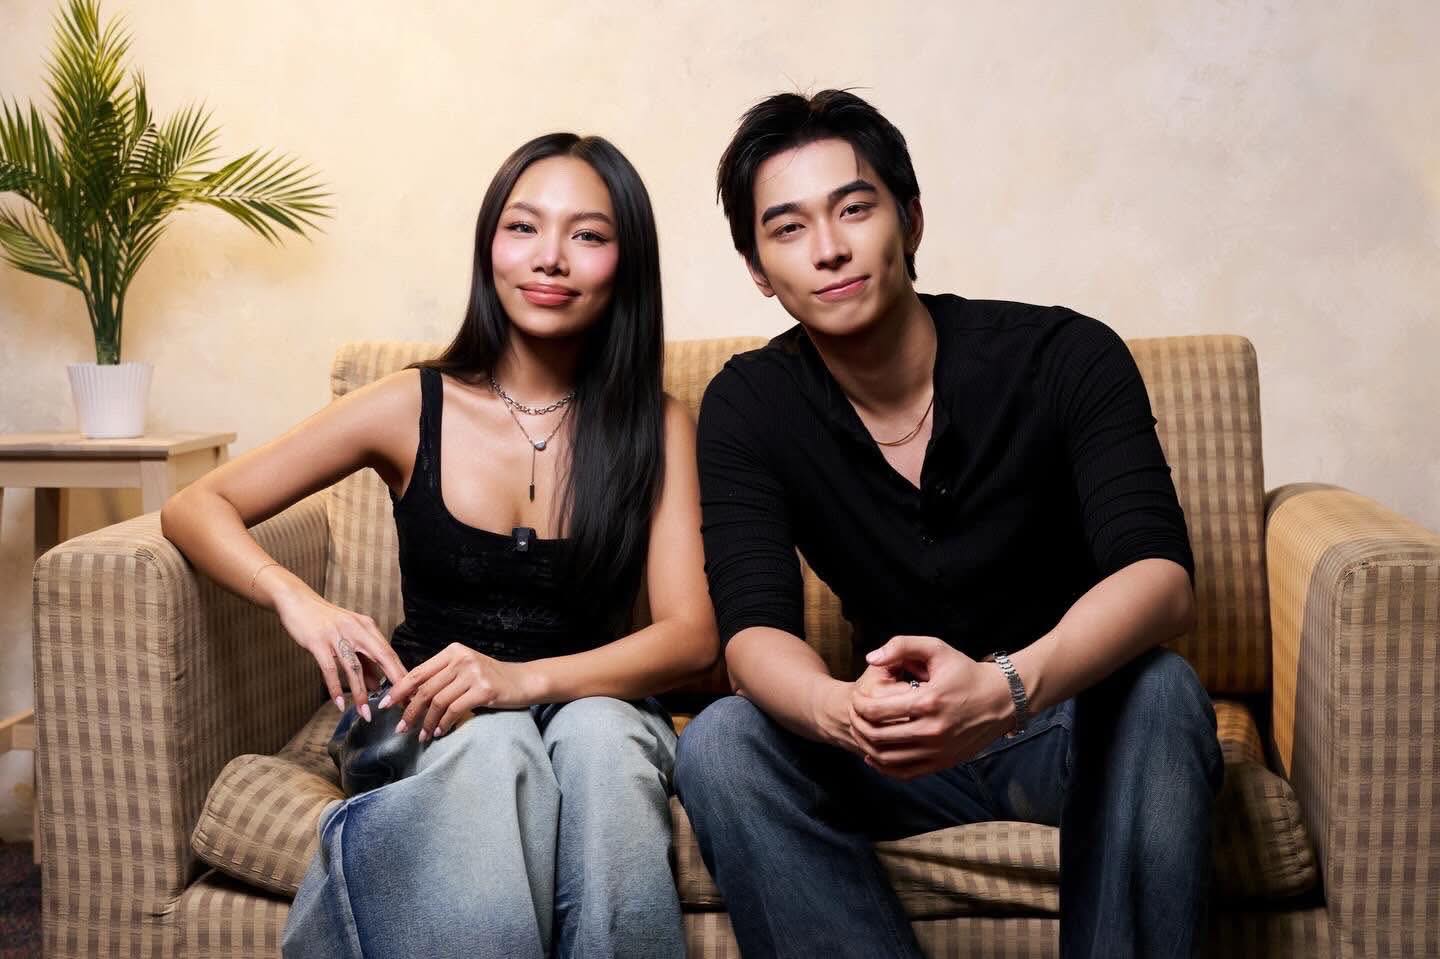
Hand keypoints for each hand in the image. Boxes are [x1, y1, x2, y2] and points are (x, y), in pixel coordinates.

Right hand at [272, 589, 406, 719]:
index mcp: (367, 627)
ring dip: (361, 693)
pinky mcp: (318, 642)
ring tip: (366, 714)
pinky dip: (335, 688)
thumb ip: (364, 661)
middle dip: (393, 682)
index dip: (401, 674)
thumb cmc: (325, 621)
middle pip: (381, 657)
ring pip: (354, 667)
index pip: (390, 653)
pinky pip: (329, 668)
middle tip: (400, 704)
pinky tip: (339, 704)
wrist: (297, 601)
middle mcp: (356, 629)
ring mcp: (337, 635)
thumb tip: (377, 686)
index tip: (411, 693)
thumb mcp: (349, 637)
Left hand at [381, 644, 536, 740]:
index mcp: (453, 651)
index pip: (418, 672)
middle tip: (401, 728)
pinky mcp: (484, 690)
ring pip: (437, 701)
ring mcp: (473, 673)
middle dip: (409, 711)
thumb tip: (408, 697)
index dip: (399, 690)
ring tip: (421, 736)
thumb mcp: (464, 670)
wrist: (523, 681)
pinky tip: (439, 732)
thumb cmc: (490, 678)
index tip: (385, 705)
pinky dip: (443, 724)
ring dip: (426, 722)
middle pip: (424, 689)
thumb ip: (441, 677)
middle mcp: (461, 659)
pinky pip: (454, 710)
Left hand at [848, 635, 1015, 779]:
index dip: (858, 705)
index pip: (876, 711)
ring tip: (861, 732)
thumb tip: (870, 658)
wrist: (1002, 700)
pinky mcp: (942, 763)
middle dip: (857, 725)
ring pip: (887, 758)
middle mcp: (932, 731)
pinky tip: (875, 754)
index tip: (855, 698)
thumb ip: (901, 646)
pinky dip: (884, 767)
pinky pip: (904, 772)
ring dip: (867, 746)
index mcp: (928, 702)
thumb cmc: (966, 672)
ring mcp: (938, 751)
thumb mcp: (937, 649)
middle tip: (853, 715)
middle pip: (877, 736)